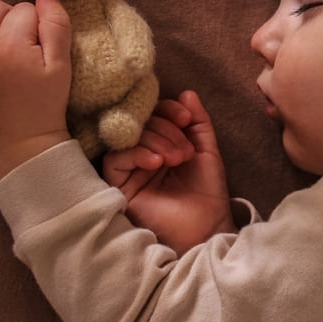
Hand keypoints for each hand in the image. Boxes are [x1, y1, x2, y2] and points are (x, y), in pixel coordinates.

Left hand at [0, 0, 72, 179]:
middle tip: (23, 48)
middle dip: (11, 21)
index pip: (23, 9)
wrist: (20, 140)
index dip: (38, 26)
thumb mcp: (61, 64)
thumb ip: (55, 24)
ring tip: (6, 55)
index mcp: (8, 46)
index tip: (41, 50)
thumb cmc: (45, 101)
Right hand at [103, 91, 235, 254]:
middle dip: (166, 129)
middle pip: (141, 122)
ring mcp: (129, 170)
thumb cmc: (207, 193)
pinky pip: (115, 158)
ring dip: (155, 141)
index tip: (186, 117)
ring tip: (176, 159)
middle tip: (185, 151)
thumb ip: (197, 121)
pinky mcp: (117, 186)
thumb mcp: (206, 150)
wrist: (206, 228)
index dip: (168, 109)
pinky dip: (137, 153)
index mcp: (162, 143)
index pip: (155, 113)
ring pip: (129, 137)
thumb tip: (186, 93)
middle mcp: (143, 154)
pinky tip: (156, 163)